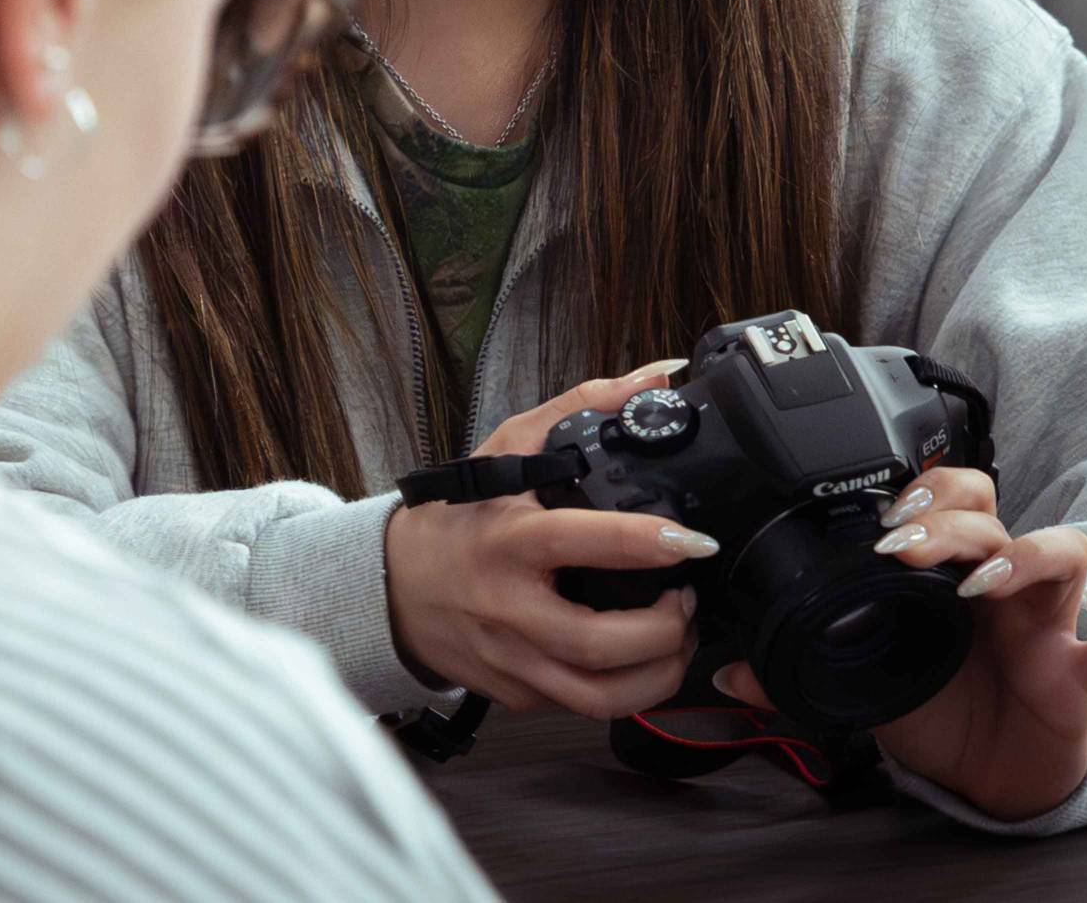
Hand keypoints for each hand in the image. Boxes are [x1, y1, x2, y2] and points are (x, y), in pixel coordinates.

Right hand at [385, 365, 710, 718]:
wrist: (393, 585)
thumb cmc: (457, 516)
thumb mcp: (507, 447)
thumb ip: (580, 407)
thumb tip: (655, 379)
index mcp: (508, 540)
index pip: (582, 543)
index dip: (645, 543)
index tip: (693, 542)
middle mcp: (508, 607)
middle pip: (601, 644)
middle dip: (667, 631)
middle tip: (687, 600)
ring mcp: (511, 659)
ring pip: (600, 696)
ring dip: (658, 673)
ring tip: (676, 639)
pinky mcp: (516, 693)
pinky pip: (582, 706)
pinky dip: (626, 688)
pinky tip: (641, 659)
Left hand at [714, 466, 1086, 821]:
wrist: (994, 778)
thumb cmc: (941, 711)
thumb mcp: (868, 689)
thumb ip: (800, 680)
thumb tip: (727, 677)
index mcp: (951, 575)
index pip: (949, 499)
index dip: (921, 491)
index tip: (876, 517)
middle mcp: (1004, 585)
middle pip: (995, 513)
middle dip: (948, 516)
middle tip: (900, 547)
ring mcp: (1049, 622)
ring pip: (1063, 549)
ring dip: (1021, 554)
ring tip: (972, 584)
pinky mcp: (1084, 674)